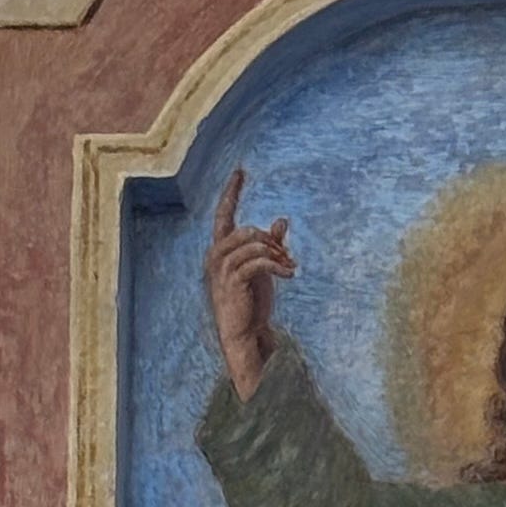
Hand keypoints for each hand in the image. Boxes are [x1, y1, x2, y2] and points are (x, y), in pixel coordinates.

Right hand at [204, 167, 294, 399]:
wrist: (243, 336)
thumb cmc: (251, 304)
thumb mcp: (262, 270)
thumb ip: (270, 245)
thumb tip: (282, 219)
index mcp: (220, 250)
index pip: (223, 214)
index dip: (231, 192)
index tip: (240, 171)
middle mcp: (216, 256)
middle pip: (245, 229)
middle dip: (270, 240)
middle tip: (287, 257)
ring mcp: (223, 269)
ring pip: (253, 242)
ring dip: (276, 253)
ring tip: (290, 268)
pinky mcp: (234, 281)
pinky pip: (259, 260)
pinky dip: (277, 264)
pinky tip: (290, 275)